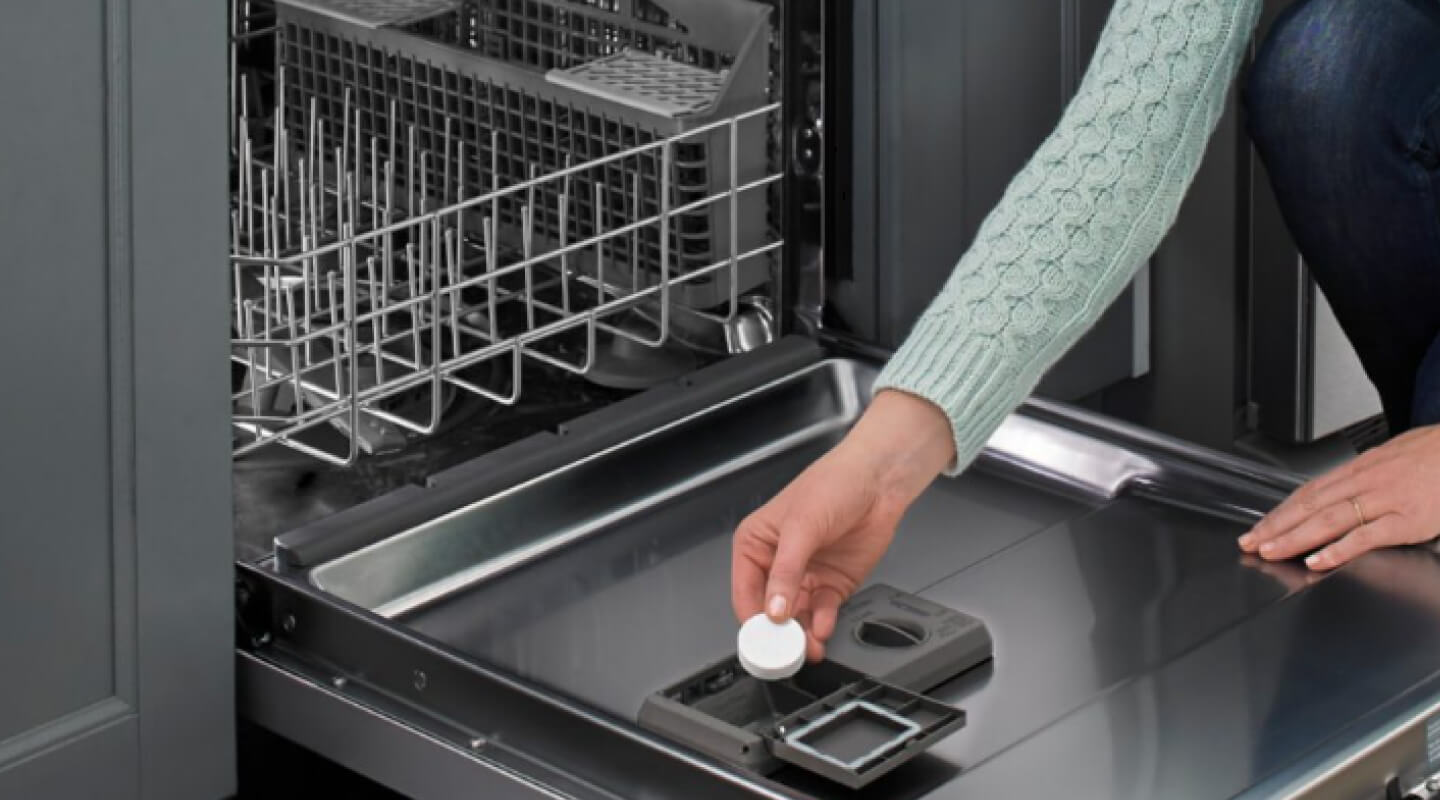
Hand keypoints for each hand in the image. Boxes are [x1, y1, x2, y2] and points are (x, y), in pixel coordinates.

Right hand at [731, 391, 954, 660]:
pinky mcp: (832, 584)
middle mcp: (778, 564)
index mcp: (756, 544)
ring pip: (796, 617)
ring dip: (801, 635)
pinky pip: (822, 613)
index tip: (762, 639)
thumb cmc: (834, 484)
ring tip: (807, 648)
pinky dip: (821, 625)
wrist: (880, 481)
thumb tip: (774, 607)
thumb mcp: (802, 527)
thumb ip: (786, 571)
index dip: (752, 618)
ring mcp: (805, 576)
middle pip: (770, 611)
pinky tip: (822, 630)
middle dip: (778, 632)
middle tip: (785, 652)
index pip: (745, 591)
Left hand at [1239, 425, 1439, 570]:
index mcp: (1359, 469)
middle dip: (1276, 526)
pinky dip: (1339, 549)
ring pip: (1329, 520)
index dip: (1280, 511)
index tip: (1259, 527)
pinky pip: (1366, 536)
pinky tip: (1318, 560)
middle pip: (1310, 506)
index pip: (1308, 491)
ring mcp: (1385, 501)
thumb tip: (1337, 493)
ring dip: (1295, 537)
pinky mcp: (1407, 520)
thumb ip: (1363, 478)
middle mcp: (1365, 482)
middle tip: (1251, 542)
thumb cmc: (1434, 455)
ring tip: (1271, 551)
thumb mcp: (1391, 458)